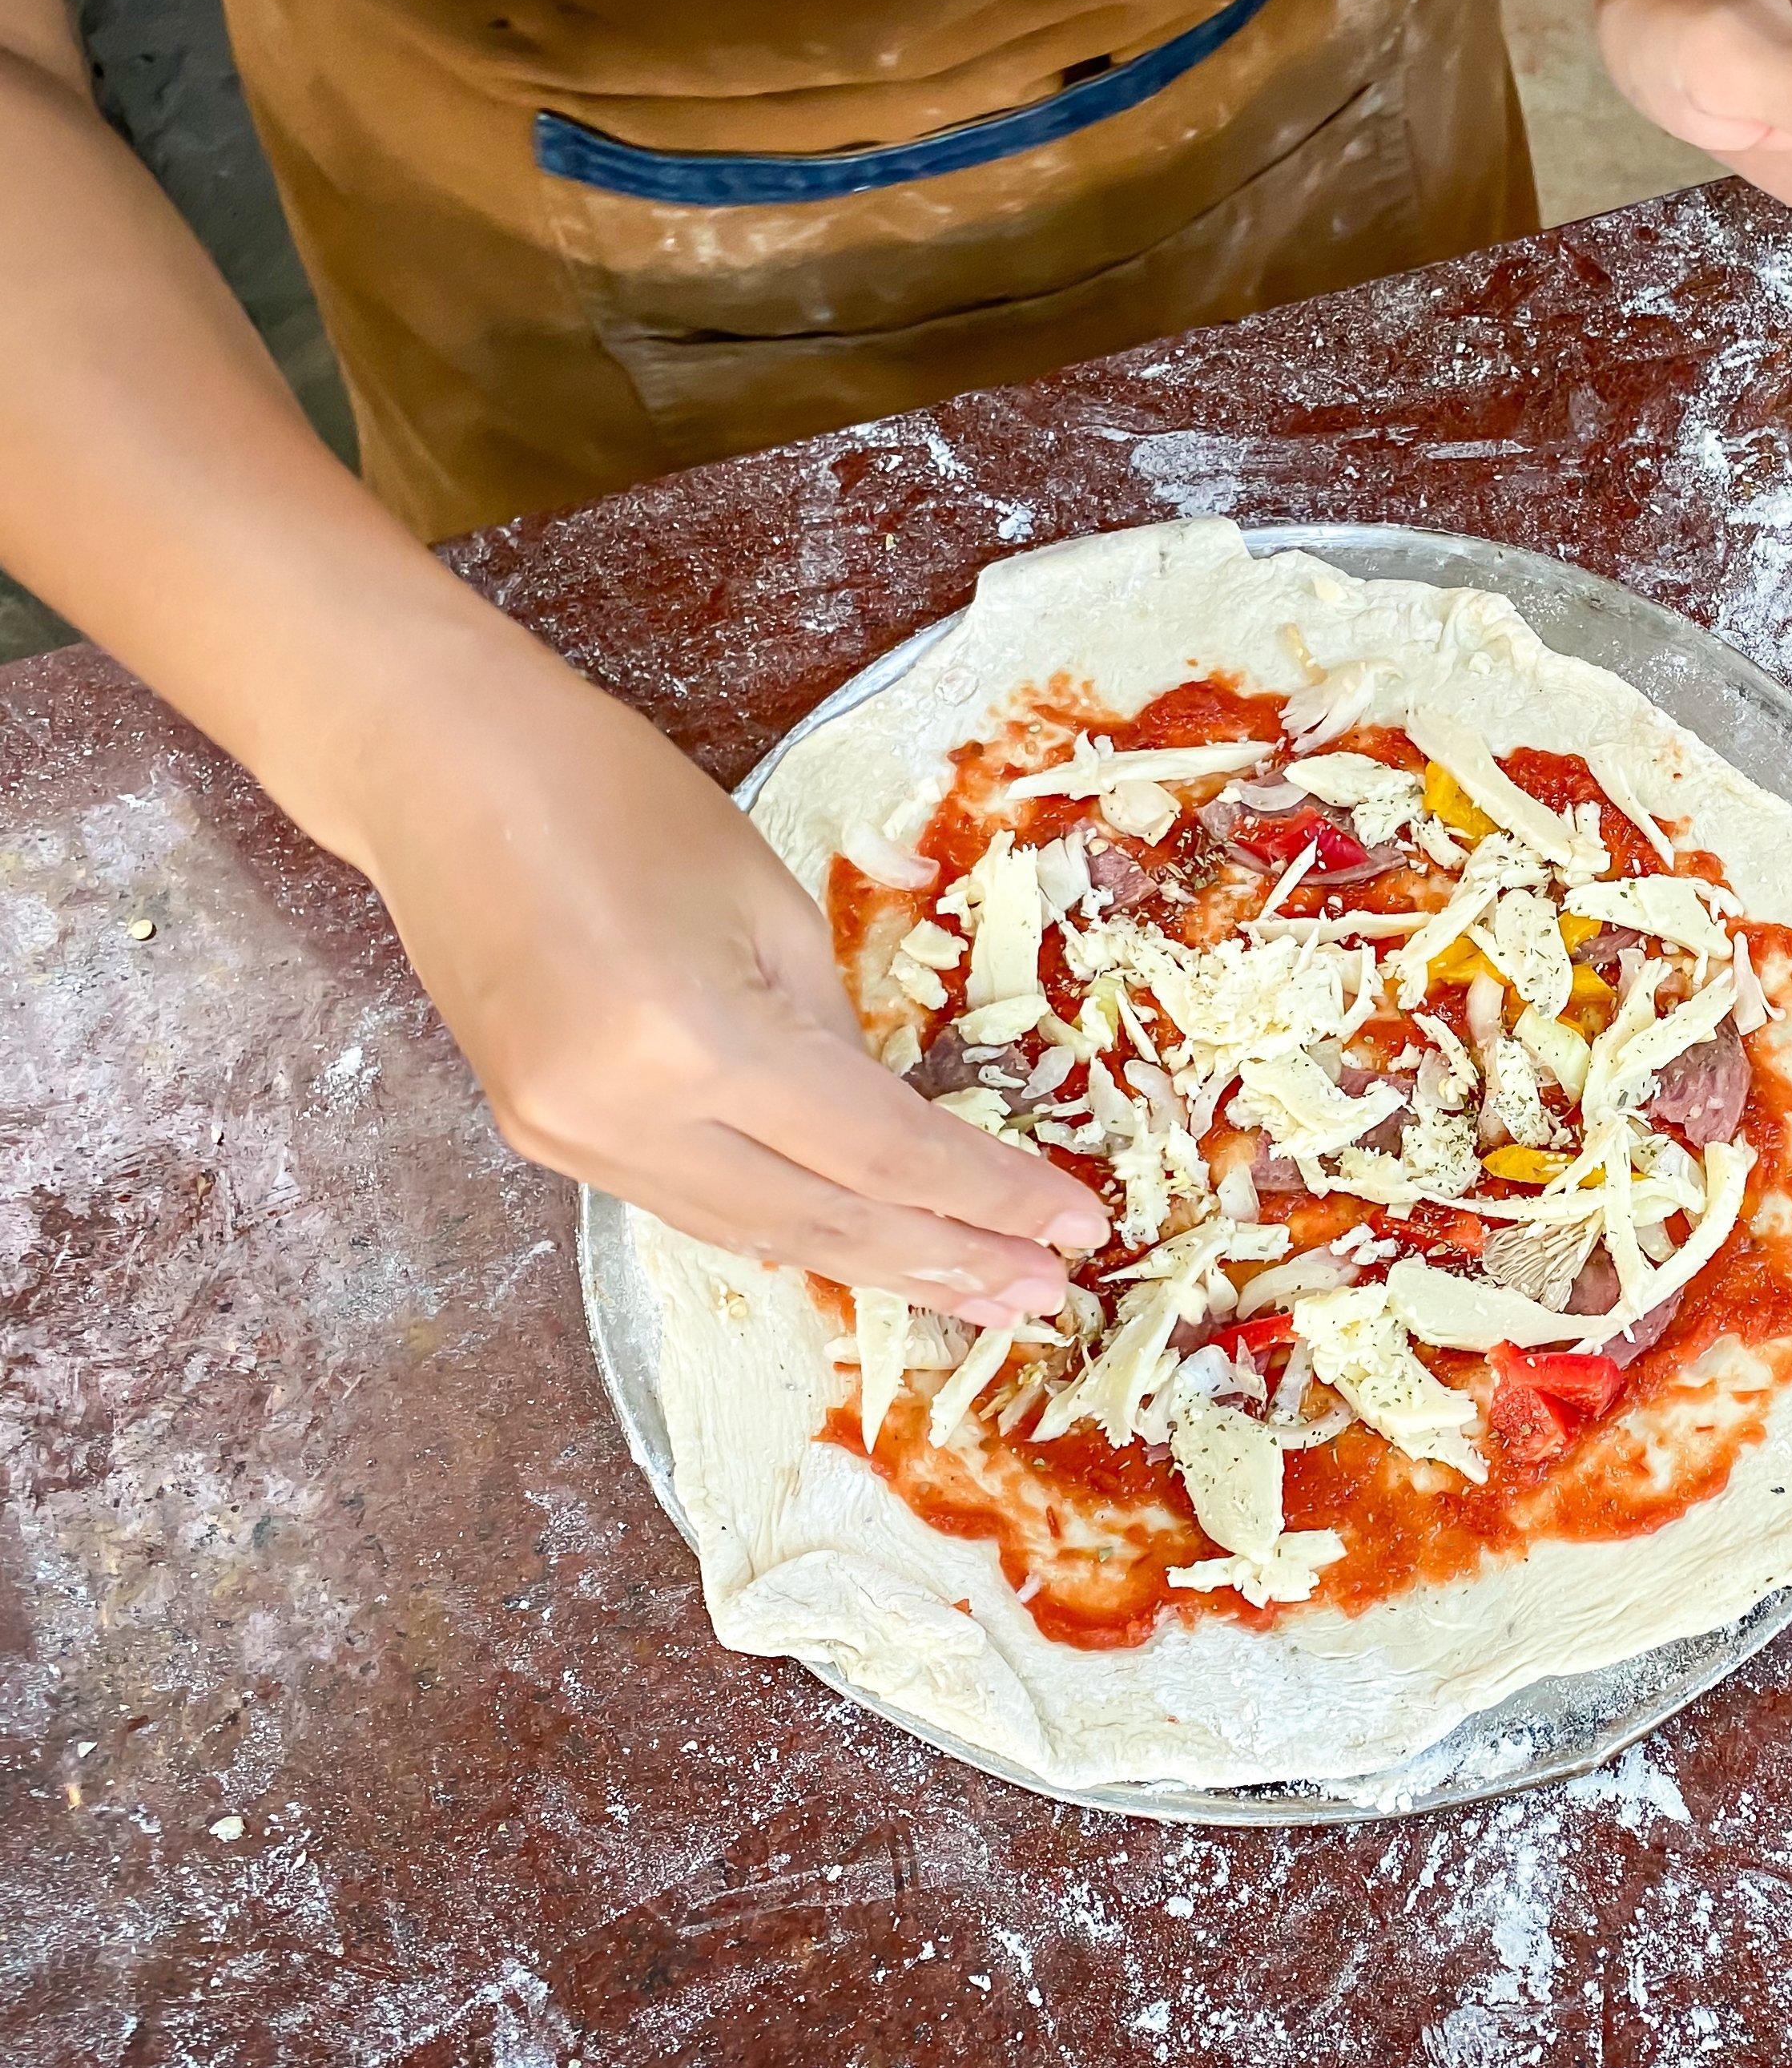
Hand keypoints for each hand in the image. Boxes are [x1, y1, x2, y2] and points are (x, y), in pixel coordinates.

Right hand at [351, 644, 1108, 1324]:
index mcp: (699, 1041)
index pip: (883, 1154)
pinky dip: (788, 1230)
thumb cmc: (620, 799)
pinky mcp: (542, 1140)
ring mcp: (572, 1142)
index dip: (989, 1198)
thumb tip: (898, 1131)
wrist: (438, 770)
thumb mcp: (770, 906)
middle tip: (1046, 1296)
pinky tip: (859, 1247)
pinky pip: (694, 1207)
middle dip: (948, 1264)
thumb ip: (836, 1032)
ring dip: (875, 1267)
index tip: (1076, 1227)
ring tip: (978, 1293)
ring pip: (757, 1234)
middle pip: (826, 1223)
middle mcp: (626, 1117)